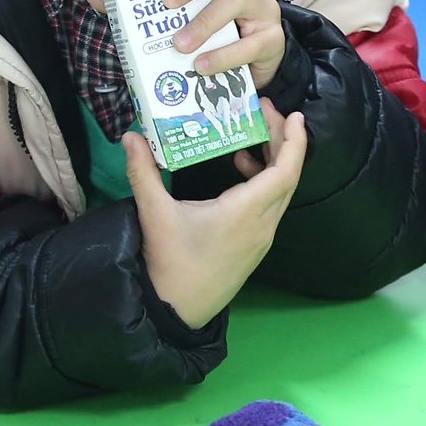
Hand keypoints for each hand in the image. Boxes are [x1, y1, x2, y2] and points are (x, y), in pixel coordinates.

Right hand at [127, 100, 307, 327]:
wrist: (174, 312)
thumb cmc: (168, 263)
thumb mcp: (154, 213)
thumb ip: (144, 172)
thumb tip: (130, 137)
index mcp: (245, 213)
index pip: (285, 171)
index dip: (294, 141)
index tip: (295, 115)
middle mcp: (262, 225)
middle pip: (288, 177)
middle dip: (283, 142)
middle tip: (265, 113)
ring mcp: (261, 239)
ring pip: (280, 193)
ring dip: (273, 162)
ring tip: (248, 137)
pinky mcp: (255, 248)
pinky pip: (270, 207)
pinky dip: (263, 183)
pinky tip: (240, 171)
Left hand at [167, 0, 285, 89]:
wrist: (248, 64)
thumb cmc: (214, 25)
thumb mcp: (193, 4)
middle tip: (167, 0)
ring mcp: (267, 10)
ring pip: (239, 0)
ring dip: (204, 22)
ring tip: (179, 44)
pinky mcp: (273, 41)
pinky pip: (250, 45)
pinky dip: (221, 56)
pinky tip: (200, 65)